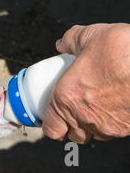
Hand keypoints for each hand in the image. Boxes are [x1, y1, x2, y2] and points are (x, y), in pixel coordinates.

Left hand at [42, 23, 129, 143]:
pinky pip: (116, 132)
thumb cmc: (124, 52)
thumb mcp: (89, 36)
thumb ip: (70, 41)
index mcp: (68, 96)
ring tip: (96, 105)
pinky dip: (113, 122)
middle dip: (71, 125)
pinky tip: (116, 105)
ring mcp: (110, 125)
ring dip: (92, 124)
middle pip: (73, 135)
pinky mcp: (129, 127)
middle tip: (74, 108)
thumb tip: (63, 43)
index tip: (52, 116)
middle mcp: (86, 116)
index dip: (50, 124)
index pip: (51, 128)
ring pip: (95, 135)